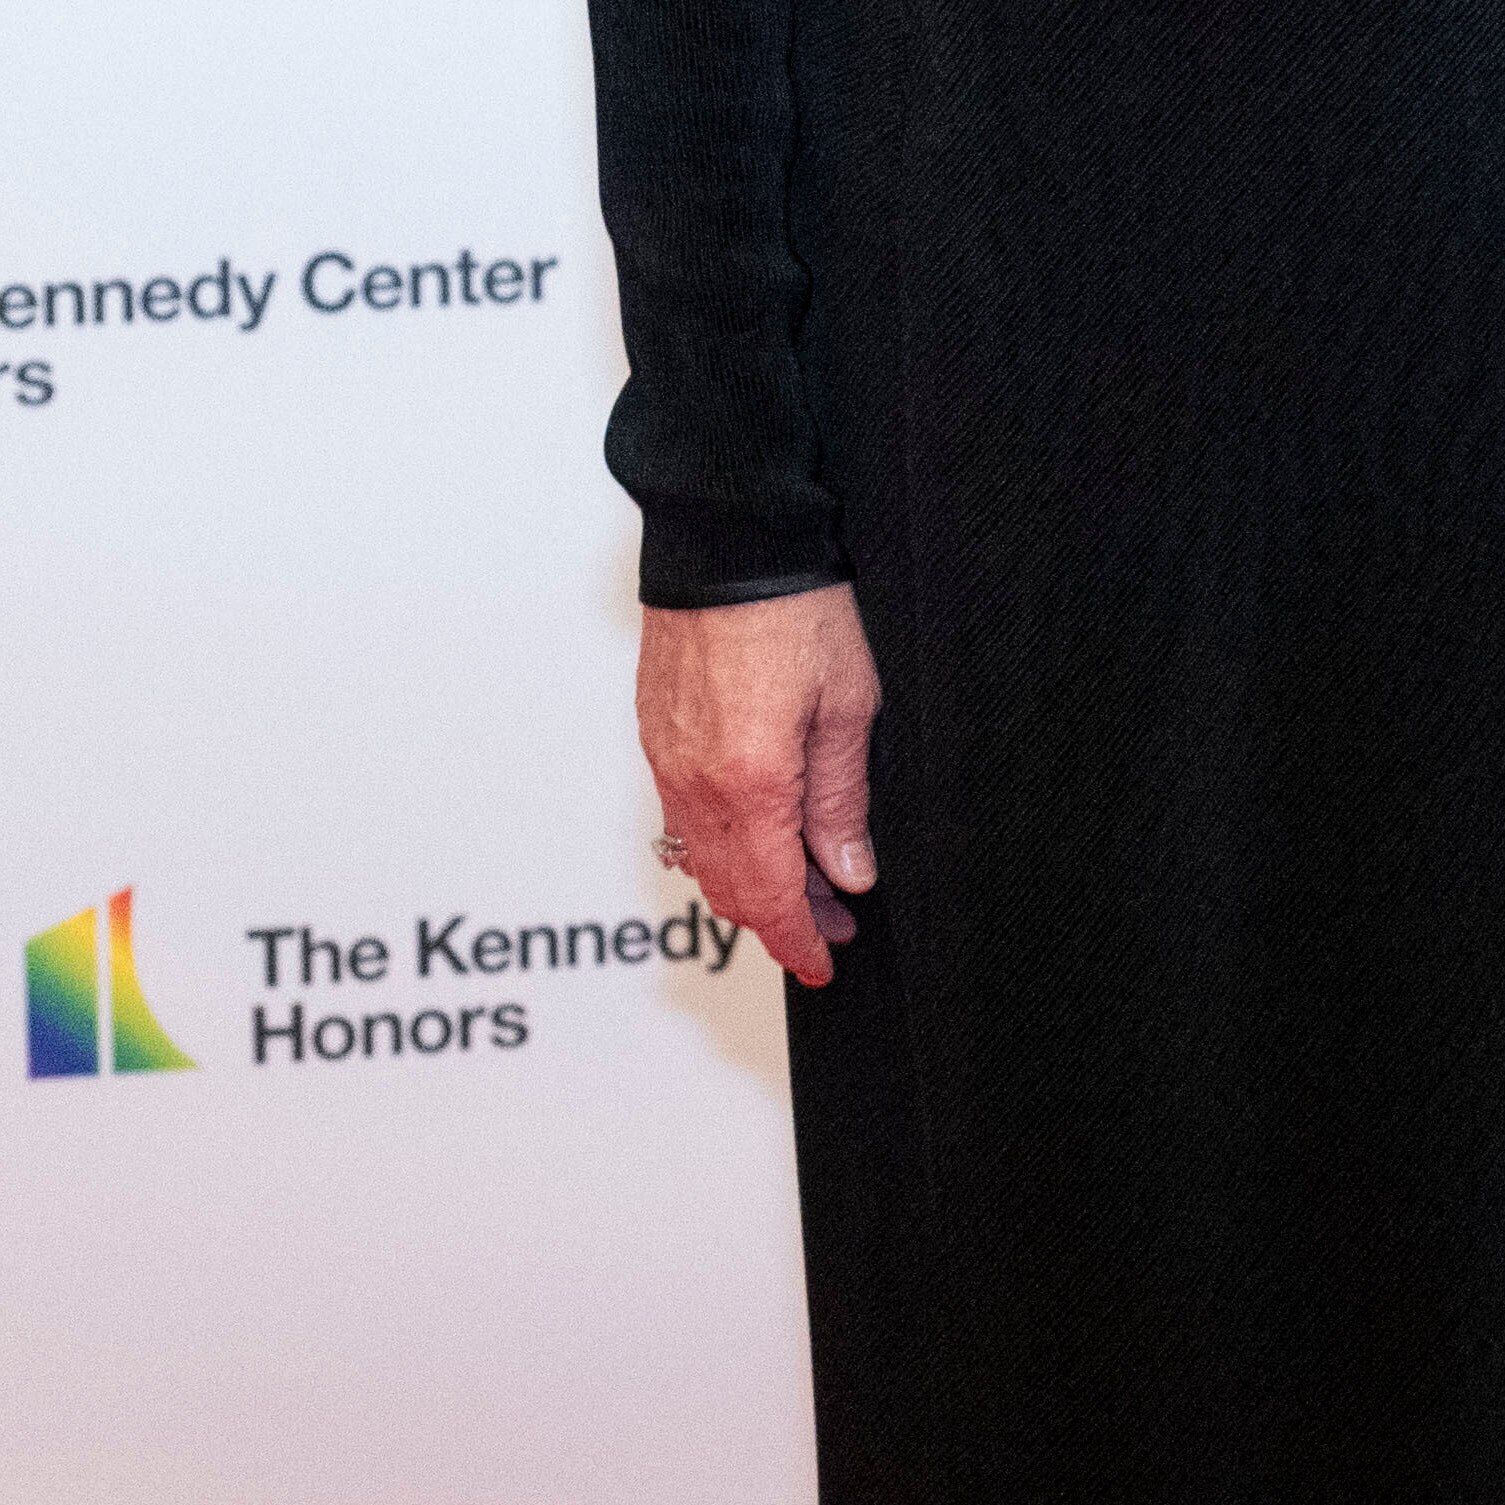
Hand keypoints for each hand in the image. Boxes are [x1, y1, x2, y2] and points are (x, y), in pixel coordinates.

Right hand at [640, 584, 882, 986]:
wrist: (729, 541)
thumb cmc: (795, 609)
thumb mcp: (849, 708)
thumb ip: (842, 800)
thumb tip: (849, 871)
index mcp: (752, 785)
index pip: (772, 897)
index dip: (799, 942)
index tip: (824, 963)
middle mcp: (696, 784)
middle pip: (732, 889)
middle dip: (782, 920)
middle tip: (833, 923)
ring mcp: (667, 762)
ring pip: (702, 859)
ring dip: (752, 883)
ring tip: (807, 879)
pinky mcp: (655, 738)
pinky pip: (681, 818)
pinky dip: (720, 844)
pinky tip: (758, 833)